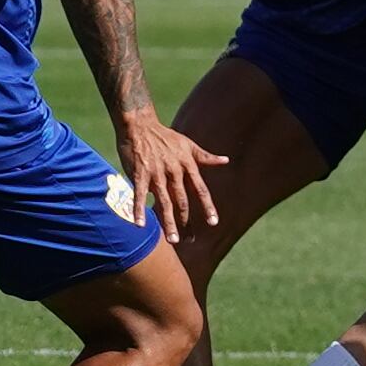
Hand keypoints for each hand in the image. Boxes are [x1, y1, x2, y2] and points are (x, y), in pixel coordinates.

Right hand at [112, 108, 224, 241]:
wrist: (140, 124)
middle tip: (189, 240)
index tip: (213, 222)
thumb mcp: (188, 144)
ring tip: (172, 240)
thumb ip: (205, 157)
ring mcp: (156, 173)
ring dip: (168, 222)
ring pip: (164, 202)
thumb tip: (225, 160)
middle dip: (186, 222)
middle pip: (183, 201)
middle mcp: (174, 171)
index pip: (200, 189)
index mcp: (187, 165)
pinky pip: (140, 195)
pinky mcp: (139, 173)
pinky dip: (139, 209)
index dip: (207, 206)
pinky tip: (140, 224)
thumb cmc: (165, 136)